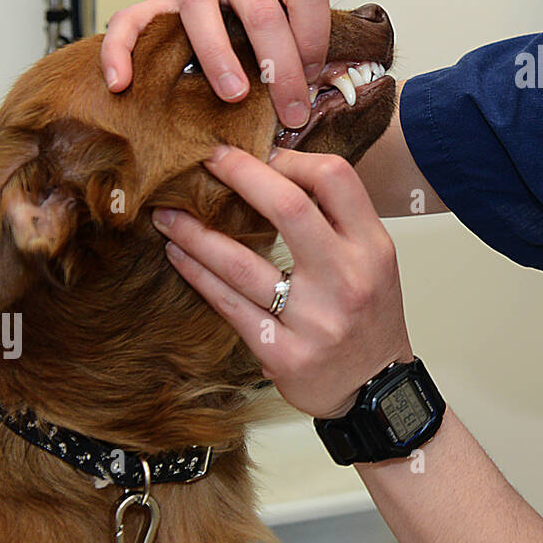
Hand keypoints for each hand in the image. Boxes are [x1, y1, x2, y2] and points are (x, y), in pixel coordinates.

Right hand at [100, 0, 331, 130]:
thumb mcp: (289, 0)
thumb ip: (304, 31)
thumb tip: (322, 86)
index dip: (315, 40)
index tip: (312, 76)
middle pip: (261, 12)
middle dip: (280, 69)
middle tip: (289, 110)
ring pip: (201, 14)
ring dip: (220, 59)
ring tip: (234, 96)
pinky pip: (129, 21)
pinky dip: (121, 51)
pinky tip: (122, 82)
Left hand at [151, 145, 412, 418]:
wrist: (376, 388)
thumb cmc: (369, 314)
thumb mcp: (372, 259)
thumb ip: (335, 218)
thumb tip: (277, 169)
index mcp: (372, 246)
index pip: (335, 179)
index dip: (291, 158)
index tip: (261, 154)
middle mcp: (347, 279)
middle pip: (289, 208)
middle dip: (241, 174)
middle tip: (208, 159)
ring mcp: (314, 320)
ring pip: (241, 263)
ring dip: (195, 233)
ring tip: (167, 214)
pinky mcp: (283, 354)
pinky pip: (229, 306)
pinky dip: (198, 275)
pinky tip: (179, 255)